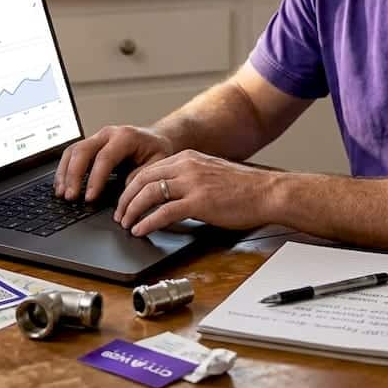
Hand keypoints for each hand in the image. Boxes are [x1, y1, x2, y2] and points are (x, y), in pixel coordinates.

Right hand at [54, 125, 173, 201]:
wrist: (156, 138)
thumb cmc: (157, 151)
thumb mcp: (158, 163)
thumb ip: (141, 176)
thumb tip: (125, 191)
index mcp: (125, 136)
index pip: (104, 157)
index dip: (95, 179)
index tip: (89, 197)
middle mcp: (108, 134)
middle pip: (83, 151)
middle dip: (73, 175)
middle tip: (70, 197)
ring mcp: (97, 137)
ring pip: (73, 151)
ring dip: (65, 173)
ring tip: (62, 194)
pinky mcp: (91, 145)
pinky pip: (72, 154)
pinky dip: (65, 170)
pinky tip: (62, 185)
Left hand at [114, 151, 277, 235]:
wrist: (268, 192)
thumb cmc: (245, 188)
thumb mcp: (211, 173)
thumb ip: (189, 178)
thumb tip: (170, 193)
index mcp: (188, 157)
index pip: (148, 169)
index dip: (131, 186)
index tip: (125, 200)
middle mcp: (187, 166)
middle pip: (142, 179)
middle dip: (125, 199)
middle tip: (119, 214)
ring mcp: (192, 183)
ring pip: (148, 194)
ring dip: (132, 211)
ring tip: (126, 224)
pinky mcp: (199, 202)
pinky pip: (163, 212)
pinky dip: (147, 222)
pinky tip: (141, 230)